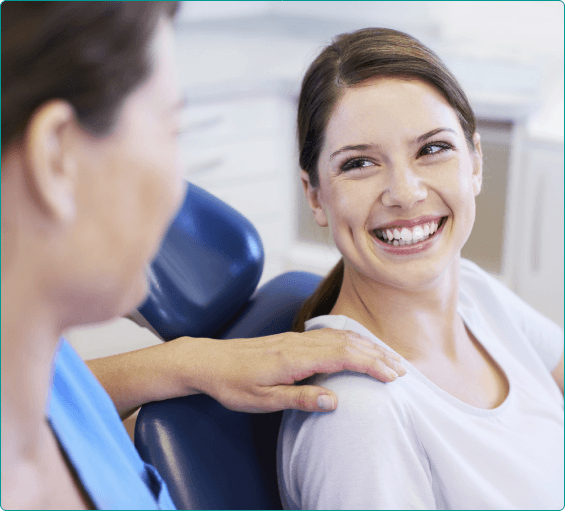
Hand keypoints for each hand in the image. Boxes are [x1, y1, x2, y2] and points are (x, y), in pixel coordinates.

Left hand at [182, 329, 405, 412]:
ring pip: (339, 335)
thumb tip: (335, 400)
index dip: (371, 364)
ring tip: (388, 357)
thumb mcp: (262, 400)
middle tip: (402, 369)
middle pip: (347, 342)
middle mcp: (299, 343)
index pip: (343, 356)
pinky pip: (328, 334)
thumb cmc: (233, 384)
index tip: (393, 376)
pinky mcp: (291, 339)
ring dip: (366, 345)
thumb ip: (299, 398)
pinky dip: (350, 339)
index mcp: (294, 358)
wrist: (209, 361)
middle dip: (377, 354)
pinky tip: (356, 344)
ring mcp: (295, 338)